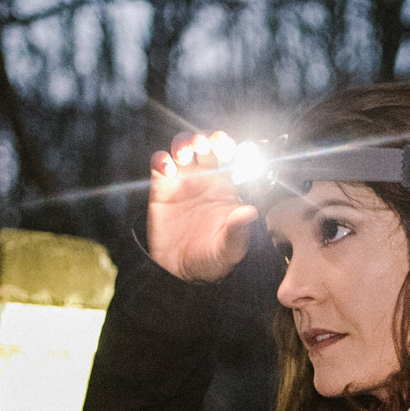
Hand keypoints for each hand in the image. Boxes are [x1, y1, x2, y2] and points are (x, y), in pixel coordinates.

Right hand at [148, 130, 258, 282]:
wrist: (182, 272)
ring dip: (183, 143)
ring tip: (185, 154)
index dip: (227, 145)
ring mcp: (182, 180)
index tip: (226, 148)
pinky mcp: (161, 188)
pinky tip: (167, 169)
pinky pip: (159, 163)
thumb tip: (250, 213)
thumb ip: (239, 231)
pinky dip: (161, 159)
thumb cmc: (213, 258)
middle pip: (205, 143)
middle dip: (204, 138)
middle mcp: (204, 178)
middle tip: (204, 145)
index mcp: (226, 185)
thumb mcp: (230, 248)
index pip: (229, 155)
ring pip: (182, 147)